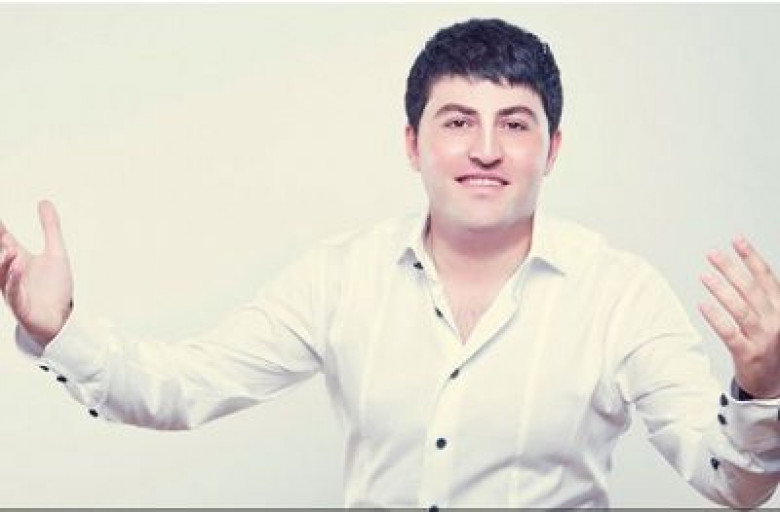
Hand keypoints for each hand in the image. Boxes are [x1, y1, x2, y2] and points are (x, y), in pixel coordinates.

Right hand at [0, 200, 73, 345]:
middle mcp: (10, 271)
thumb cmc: (53, 288)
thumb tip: (43, 201)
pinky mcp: (20, 304)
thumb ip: (50, 228)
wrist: (60, 318)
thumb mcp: (56, 252)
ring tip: (9, 248)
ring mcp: (13, 288)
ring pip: (2, 273)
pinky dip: (13, 279)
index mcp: (17, 258)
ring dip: (4, 261)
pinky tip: (17, 266)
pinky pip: (13, 291)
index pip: (2, 237)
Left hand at [699, 237, 779, 398]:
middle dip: (731, 268)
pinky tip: (703, 305)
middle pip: (751, 290)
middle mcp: (775, 321)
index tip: (736, 240)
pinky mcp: (748, 355)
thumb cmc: (773, 347)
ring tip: (704, 275)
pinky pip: (730, 333)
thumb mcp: (777, 318)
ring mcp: (762, 339)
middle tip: (712, 254)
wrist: (777, 385)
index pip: (766, 277)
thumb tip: (751, 269)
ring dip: (721, 290)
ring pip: (741, 309)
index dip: (751, 257)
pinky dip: (716, 318)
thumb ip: (766, 296)